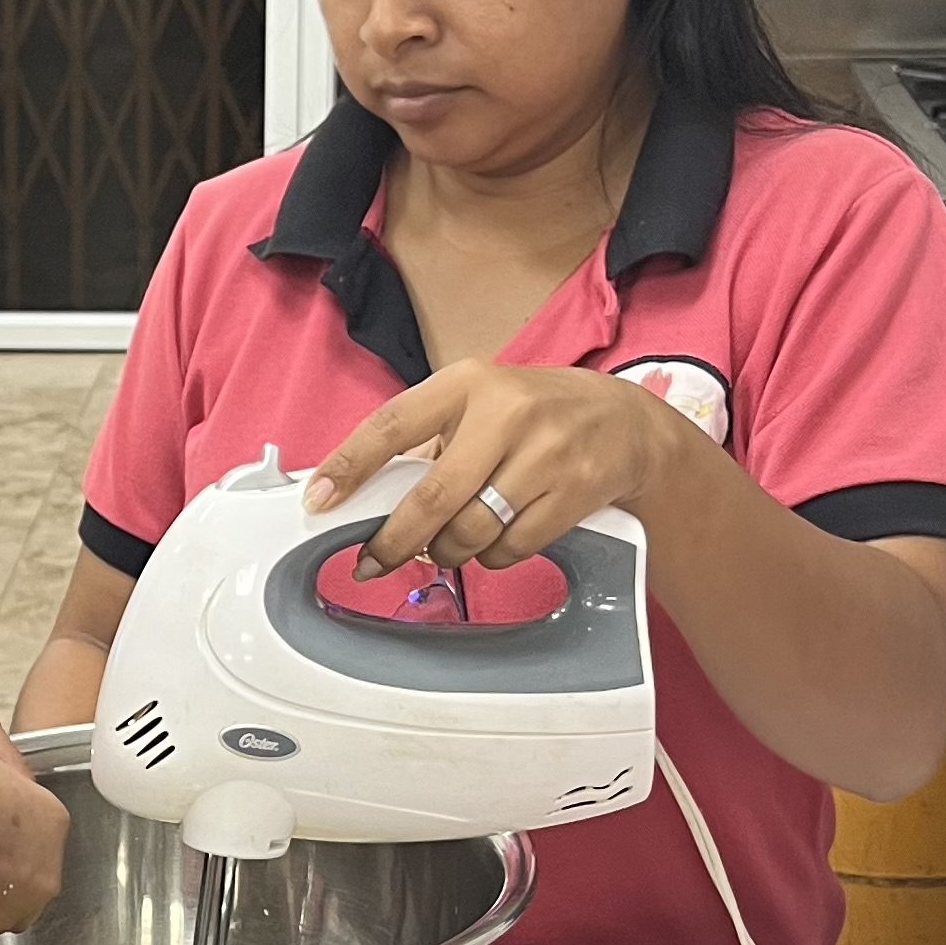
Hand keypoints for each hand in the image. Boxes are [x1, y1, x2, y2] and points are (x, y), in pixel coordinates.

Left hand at [301, 359, 690, 575]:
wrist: (627, 424)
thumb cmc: (535, 416)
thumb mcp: (481, 406)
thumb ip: (428, 442)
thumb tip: (362, 497)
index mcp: (468, 383)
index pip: (393, 425)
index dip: (349, 466)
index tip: (318, 501)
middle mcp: (506, 413)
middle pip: (431, 498)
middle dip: (394, 541)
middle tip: (373, 561)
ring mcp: (545, 453)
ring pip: (470, 532)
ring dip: (450, 550)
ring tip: (455, 539)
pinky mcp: (575, 491)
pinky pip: (509, 549)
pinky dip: (493, 556)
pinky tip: (501, 535)